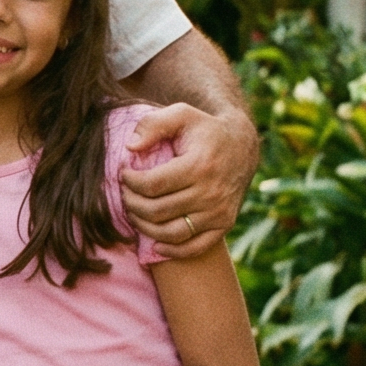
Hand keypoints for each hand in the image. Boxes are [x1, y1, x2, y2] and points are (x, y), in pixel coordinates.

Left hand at [119, 102, 256, 259]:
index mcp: (199, 165)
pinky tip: (155, 243)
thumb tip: (130, 148)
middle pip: (157, 211)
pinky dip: (172, 251)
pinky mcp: (224, 224)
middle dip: (131, 203)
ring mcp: (219, 212)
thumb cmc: (203, 129)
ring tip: (134, 212)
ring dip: (144, 226)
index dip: (130, 182)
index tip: (124, 173)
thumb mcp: (181, 114)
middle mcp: (211, 192)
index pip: (152, 184)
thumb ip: (152, 124)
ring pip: (170, 233)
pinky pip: (194, 247)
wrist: (242, 145)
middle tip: (125, 193)